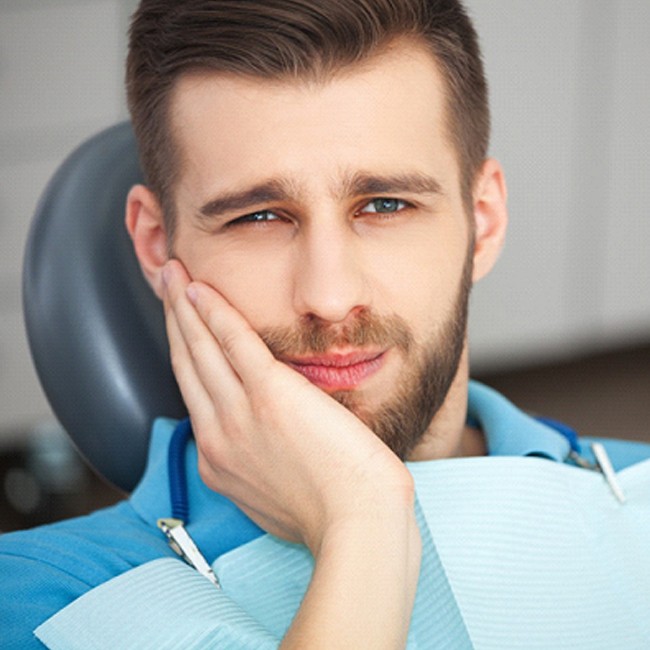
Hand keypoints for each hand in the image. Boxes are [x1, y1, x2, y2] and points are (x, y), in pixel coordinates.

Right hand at [162, 260, 414, 552]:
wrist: (358, 523)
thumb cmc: (332, 513)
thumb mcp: (277, 495)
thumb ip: (261, 464)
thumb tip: (268, 443)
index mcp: (221, 460)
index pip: (195, 394)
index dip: (186, 354)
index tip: (184, 329)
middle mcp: (218, 436)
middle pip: (188, 364)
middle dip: (174, 320)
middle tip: (166, 283)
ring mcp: (239, 414)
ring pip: (201, 348)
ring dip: (184, 305)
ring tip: (174, 273)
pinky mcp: (270, 395)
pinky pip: (233, 343)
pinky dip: (213, 312)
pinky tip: (200, 288)